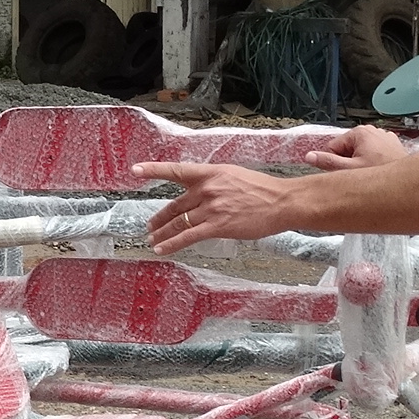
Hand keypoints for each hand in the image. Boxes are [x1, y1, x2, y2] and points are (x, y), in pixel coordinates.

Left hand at [131, 161, 297, 254]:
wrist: (282, 201)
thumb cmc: (262, 190)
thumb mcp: (233, 176)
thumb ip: (213, 183)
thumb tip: (198, 194)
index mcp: (210, 173)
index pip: (176, 170)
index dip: (153, 170)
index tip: (135, 170)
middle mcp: (207, 189)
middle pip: (175, 205)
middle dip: (160, 218)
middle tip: (150, 225)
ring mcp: (211, 208)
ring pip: (179, 222)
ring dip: (162, 233)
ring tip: (152, 238)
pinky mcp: (218, 225)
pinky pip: (188, 237)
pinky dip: (171, 244)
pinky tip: (161, 248)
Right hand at [302, 126, 408, 172]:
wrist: (409, 186)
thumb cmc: (381, 175)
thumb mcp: (348, 171)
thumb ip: (326, 162)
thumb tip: (309, 156)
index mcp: (360, 132)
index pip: (333, 146)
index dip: (334, 161)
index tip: (343, 172)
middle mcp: (374, 131)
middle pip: (347, 149)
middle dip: (349, 163)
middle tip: (358, 175)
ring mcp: (385, 138)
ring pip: (361, 153)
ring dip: (361, 164)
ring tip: (370, 174)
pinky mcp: (393, 147)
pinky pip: (375, 155)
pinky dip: (374, 164)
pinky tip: (379, 173)